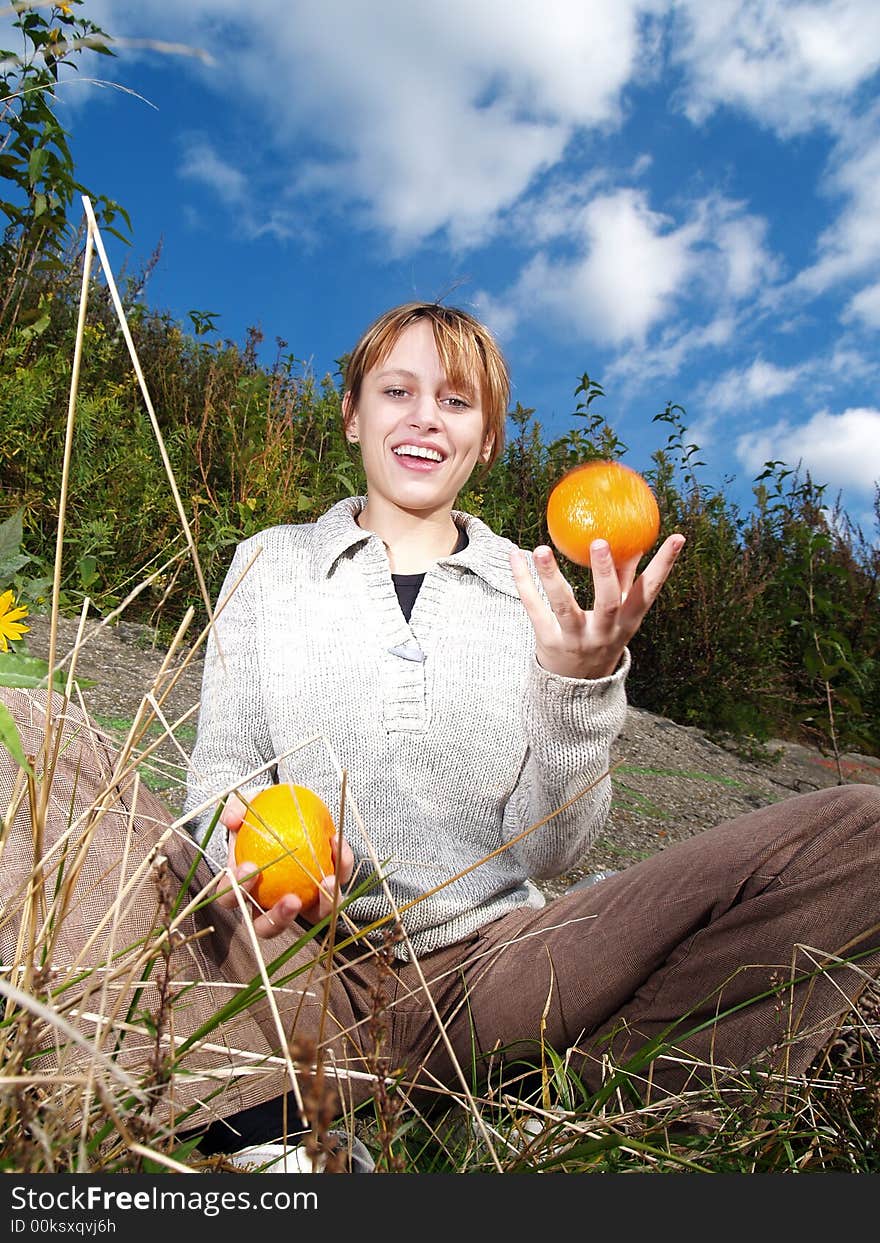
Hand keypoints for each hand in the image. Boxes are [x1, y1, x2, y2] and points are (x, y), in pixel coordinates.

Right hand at [215, 792, 354, 938]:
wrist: (287, 811)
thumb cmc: (260, 813)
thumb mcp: (246, 805)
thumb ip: (236, 810)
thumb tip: (232, 820)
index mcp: (242, 889)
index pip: (230, 899)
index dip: (236, 890)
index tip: (249, 867)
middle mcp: (268, 904)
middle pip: (267, 927)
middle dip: (279, 919)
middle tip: (292, 899)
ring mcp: (300, 902)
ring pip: (310, 920)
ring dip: (321, 906)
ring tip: (327, 881)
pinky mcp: (326, 891)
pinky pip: (336, 886)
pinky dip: (340, 866)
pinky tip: (338, 843)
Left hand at [510, 534, 684, 679]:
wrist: (576, 689)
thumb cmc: (601, 637)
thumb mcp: (620, 616)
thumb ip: (625, 579)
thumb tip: (636, 540)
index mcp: (627, 622)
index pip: (650, 591)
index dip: (665, 565)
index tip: (677, 537)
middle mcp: (603, 632)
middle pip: (607, 603)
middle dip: (604, 573)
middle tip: (600, 542)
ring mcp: (575, 638)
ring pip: (563, 606)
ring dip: (552, 576)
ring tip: (542, 549)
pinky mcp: (547, 641)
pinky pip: (534, 607)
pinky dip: (523, 581)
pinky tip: (515, 555)